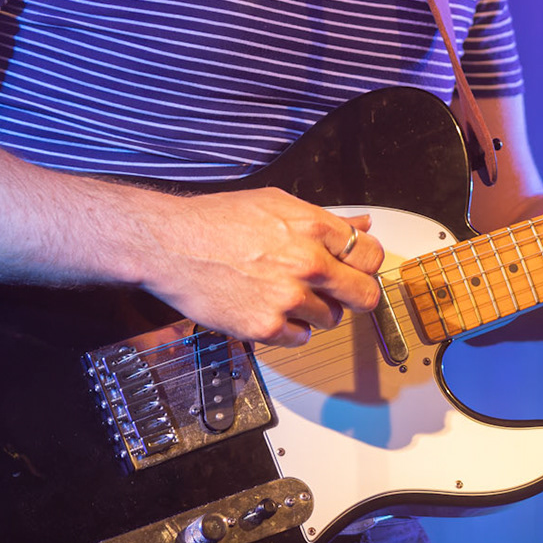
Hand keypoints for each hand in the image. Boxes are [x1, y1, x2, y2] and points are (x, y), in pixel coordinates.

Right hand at [138, 187, 384, 345]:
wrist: (170, 245)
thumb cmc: (217, 221)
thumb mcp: (277, 204)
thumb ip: (326, 218)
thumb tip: (363, 224)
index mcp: (312, 226)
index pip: (371, 255)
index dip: (367, 264)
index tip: (359, 269)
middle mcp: (305, 262)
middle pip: (364, 294)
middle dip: (357, 295)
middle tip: (341, 293)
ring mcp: (286, 297)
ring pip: (331, 319)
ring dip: (316, 311)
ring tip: (287, 293)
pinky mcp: (264, 326)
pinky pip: (300, 338)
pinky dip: (291, 329)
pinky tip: (271, 309)